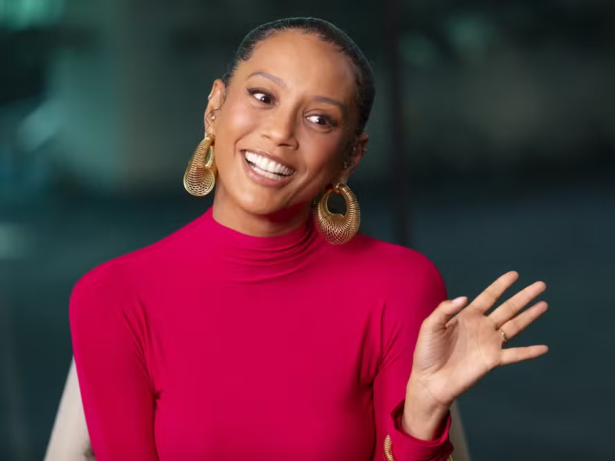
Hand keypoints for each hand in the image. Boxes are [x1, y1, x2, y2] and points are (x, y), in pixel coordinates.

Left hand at [402, 271, 547, 437]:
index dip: (501, 285)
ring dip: (530, 316)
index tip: (515, 274)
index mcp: (467, 316)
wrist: (430, 380)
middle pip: (508, 308)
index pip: (488, 297)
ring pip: (514, 326)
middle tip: (540, 285)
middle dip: (523, 296)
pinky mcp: (492, 360)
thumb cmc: (427, 352)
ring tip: (544, 304)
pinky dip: (529, 352)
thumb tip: (465, 298)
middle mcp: (482, 327)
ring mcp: (489, 343)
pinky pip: (515, 355)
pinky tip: (544, 348)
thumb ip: (444, 310)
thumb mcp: (430, 326)